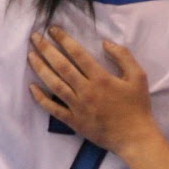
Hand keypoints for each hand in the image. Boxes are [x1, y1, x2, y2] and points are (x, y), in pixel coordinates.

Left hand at [27, 27, 156, 154]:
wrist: (135, 138)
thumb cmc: (137, 107)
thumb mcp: (138, 76)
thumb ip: (123, 56)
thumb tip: (105, 43)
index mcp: (101, 78)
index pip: (77, 54)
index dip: (64, 40)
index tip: (53, 30)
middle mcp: (86, 91)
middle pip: (62, 66)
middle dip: (46, 50)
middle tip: (35, 38)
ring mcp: (78, 107)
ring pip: (54, 85)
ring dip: (40, 69)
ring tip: (30, 56)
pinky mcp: (74, 122)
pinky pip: (53, 109)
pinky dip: (41, 98)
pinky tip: (32, 87)